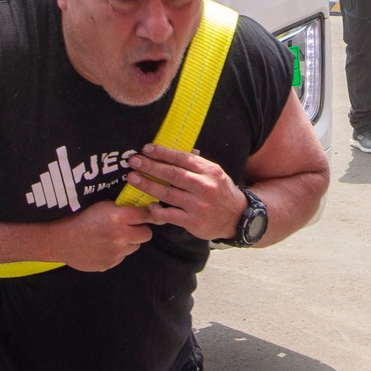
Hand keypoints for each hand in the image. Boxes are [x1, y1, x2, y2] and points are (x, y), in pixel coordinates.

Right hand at [42, 199, 154, 271]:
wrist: (61, 239)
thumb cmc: (81, 217)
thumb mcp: (103, 205)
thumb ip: (123, 208)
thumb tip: (144, 208)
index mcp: (120, 217)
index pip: (148, 215)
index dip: (150, 214)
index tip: (152, 213)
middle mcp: (121, 236)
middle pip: (147, 235)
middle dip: (140, 230)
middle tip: (130, 227)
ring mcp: (116, 252)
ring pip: (134, 247)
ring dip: (128, 242)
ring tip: (112, 237)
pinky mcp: (110, 264)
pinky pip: (121, 257)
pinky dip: (116, 252)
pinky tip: (103, 246)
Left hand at [127, 144, 248, 241]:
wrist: (237, 218)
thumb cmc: (221, 192)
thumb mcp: (215, 174)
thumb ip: (196, 164)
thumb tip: (172, 153)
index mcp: (210, 171)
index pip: (182, 158)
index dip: (162, 153)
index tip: (146, 149)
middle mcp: (205, 186)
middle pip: (172, 174)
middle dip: (150, 166)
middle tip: (134, 161)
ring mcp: (199, 205)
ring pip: (168, 193)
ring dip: (148, 185)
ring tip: (133, 178)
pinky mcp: (194, 222)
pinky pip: (170, 214)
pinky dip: (157, 209)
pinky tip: (149, 204)